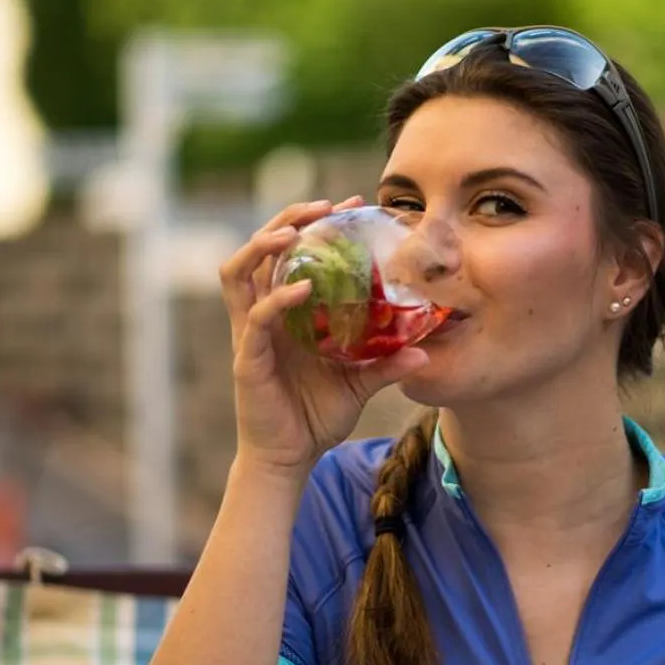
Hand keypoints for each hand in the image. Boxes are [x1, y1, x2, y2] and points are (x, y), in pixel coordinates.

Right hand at [219, 198, 428, 477]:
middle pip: (258, 250)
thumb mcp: (360, 384)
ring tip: (294, 231)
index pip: (289, 253)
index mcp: (285, 312)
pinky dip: (275, 299)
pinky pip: (254, 318)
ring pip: (239, 272)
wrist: (290, 458)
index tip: (347, 206)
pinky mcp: (247, 358)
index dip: (311, 224)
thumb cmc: (317, 416)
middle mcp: (261, 314)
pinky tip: (301, 289)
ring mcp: (249, 334)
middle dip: (286, 219)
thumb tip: (426, 351)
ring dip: (262, 244)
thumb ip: (387, 364)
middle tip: (322, 205)